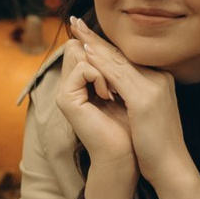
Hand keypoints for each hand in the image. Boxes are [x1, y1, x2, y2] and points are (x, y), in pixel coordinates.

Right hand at [54, 37, 136, 171]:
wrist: (125, 156)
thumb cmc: (133, 128)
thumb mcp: (130, 92)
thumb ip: (120, 69)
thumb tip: (117, 43)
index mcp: (85, 81)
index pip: (89, 47)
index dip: (101, 43)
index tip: (117, 61)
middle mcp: (72, 84)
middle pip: (80, 44)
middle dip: (102, 55)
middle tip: (117, 83)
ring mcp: (67, 91)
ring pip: (79, 52)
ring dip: (103, 66)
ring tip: (114, 92)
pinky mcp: (66, 99)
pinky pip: (83, 68)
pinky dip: (99, 76)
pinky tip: (109, 96)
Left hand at [66, 17, 191, 186]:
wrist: (172, 167)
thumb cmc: (156, 148)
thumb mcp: (147, 117)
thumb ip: (135, 99)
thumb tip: (115, 91)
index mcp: (160, 81)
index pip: (128, 59)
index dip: (105, 46)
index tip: (86, 34)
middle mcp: (159, 78)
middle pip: (122, 54)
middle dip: (96, 38)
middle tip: (76, 23)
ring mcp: (153, 86)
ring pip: (118, 60)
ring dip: (94, 44)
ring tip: (76, 31)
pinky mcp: (145, 98)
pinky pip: (118, 75)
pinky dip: (100, 63)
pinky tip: (86, 53)